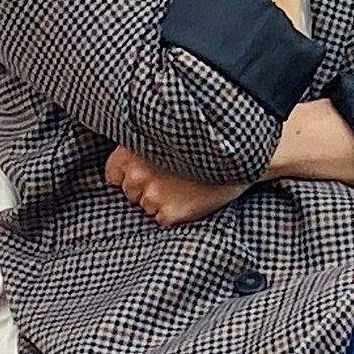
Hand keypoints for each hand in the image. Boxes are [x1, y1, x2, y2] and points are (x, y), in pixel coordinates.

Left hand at [105, 145, 245, 226]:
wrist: (241, 155)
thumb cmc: (205, 143)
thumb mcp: (170, 133)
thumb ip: (144, 147)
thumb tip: (125, 168)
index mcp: (133, 148)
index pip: (112, 174)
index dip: (129, 175)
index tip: (146, 172)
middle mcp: (138, 172)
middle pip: (129, 193)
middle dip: (146, 188)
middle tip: (173, 176)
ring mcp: (153, 194)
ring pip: (146, 207)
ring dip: (161, 201)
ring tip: (185, 184)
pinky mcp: (170, 213)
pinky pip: (162, 219)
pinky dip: (174, 212)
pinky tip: (190, 196)